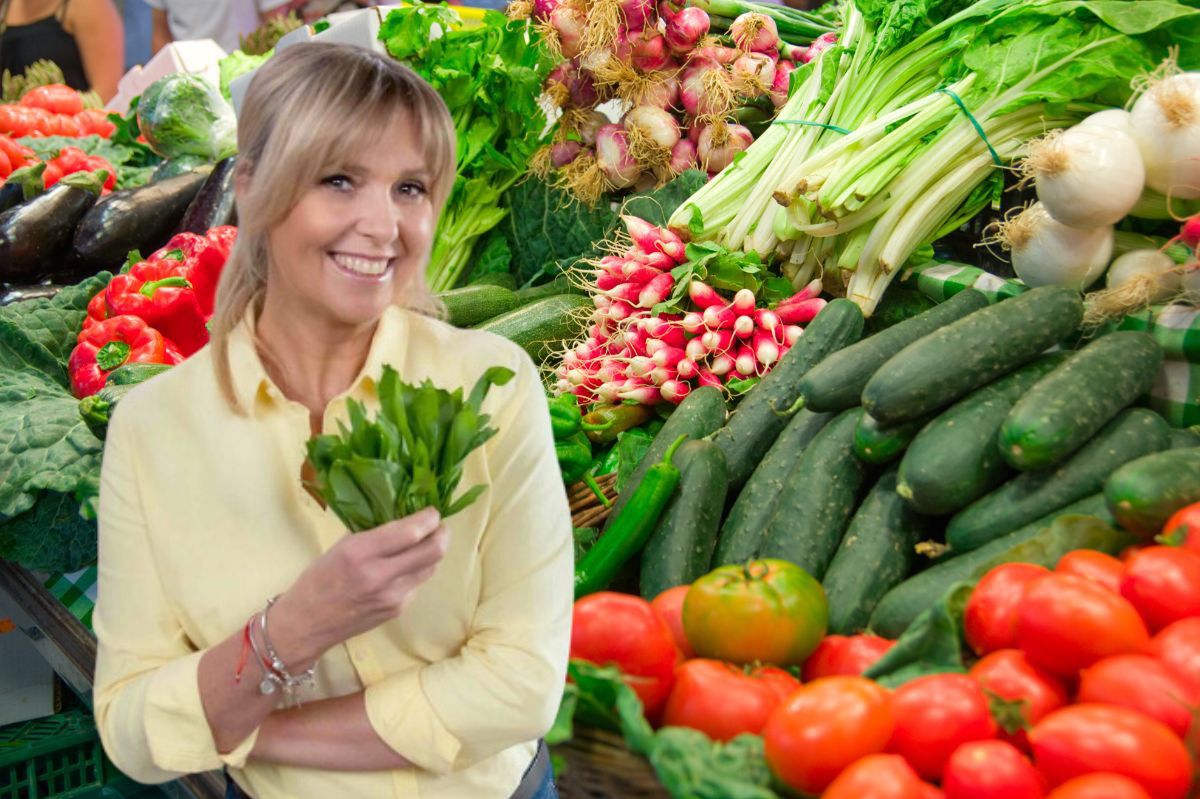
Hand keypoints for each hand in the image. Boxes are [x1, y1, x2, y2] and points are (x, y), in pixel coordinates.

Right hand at [269, 508, 448, 666]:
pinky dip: (417, 571)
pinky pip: (417, 584)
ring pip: (431, 568)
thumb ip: (373, 534)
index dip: (429, 518)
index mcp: (361, 553)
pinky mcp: (397, 611)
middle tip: (438, 526)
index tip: (432, 510)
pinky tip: (405, 567)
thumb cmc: (318, 580)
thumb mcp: (340, 547)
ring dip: (433, 552)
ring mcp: (393, 597)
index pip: (410, 532)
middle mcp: (381, 575)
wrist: (307, 625)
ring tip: (425, 542)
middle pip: (433, 551)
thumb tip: (404, 519)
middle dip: (442, 534)